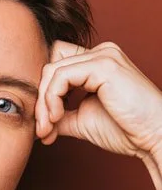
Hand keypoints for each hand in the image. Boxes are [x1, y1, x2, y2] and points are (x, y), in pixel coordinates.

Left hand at [35, 41, 161, 159]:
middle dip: (39, 99)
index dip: (42, 92)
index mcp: (96, 63)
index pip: (54, 62)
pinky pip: (61, 76)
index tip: (43, 125)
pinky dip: (52, 100)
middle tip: (41, 130)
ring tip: (48, 128)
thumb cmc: (125, 129)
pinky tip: (56, 119)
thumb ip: (60, 115)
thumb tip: (38, 123)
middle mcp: (100, 53)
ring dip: (43, 104)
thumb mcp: (82, 120)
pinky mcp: (103, 66)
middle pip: (49, 64)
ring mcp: (102, 56)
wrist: (153, 137)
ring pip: (51, 71)